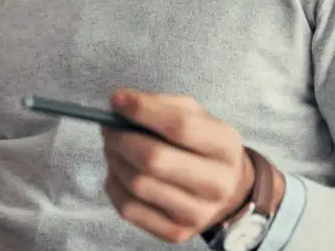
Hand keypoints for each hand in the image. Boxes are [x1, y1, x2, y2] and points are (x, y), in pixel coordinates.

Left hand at [100, 90, 254, 243]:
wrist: (225, 190)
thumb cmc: (202, 145)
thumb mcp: (196, 115)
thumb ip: (161, 105)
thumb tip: (120, 104)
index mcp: (225, 145)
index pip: (180, 126)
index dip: (143, 111)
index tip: (118, 101)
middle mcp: (217, 183)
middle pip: (154, 159)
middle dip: (122, 139)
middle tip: (109, 129)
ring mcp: (197, 212)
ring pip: (138, 184)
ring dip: (115, 161)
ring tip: (114, 149)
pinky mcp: (176, 232)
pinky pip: (129, 209)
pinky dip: (114, 186)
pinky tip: (118, 172)